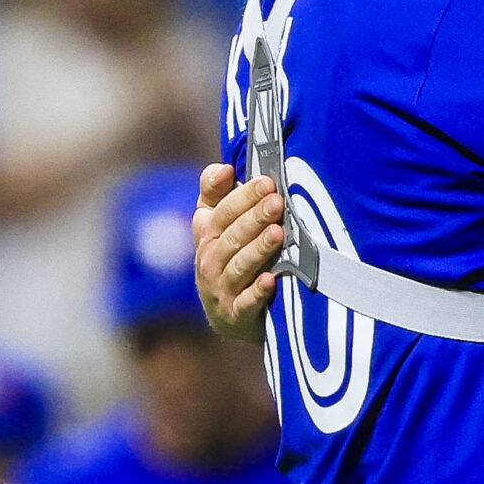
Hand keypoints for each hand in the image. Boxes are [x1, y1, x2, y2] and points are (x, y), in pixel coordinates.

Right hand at [192, 163, 284, 343]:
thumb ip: (216, 193)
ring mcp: (220, 290)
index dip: (241, 195)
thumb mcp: (217, 224)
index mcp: (205, 234)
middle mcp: (208, 261)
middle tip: (276, 201)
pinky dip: (257, 292)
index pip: (219, 211)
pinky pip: (245, 303)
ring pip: (239, 266)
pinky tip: (270, 280)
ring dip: (258, 249)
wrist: (230, 316)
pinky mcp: (235, 315)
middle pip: (231, 236)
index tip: (265, 181)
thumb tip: (223, 168)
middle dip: (254, 217)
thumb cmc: (229, 256)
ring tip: (278, 233)